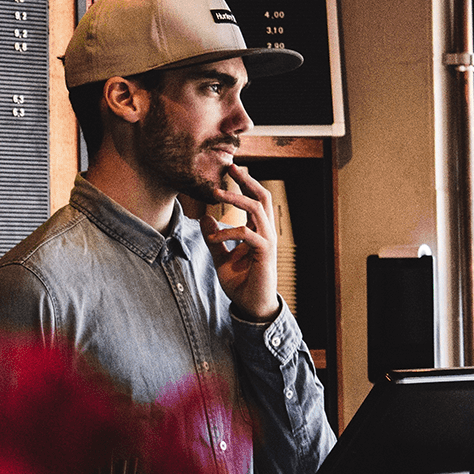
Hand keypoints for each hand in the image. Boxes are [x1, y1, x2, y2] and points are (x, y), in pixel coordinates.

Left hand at [198, 163, 278, 320]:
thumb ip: (215, 239)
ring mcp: (268, 242)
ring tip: (217, 192)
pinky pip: (247, 235)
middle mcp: (266, 233)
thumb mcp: (222, 258)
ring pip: (257, 209)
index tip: (231, 170)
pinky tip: (214, 237)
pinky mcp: (265, 254)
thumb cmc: (241, 283)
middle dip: (247, 180)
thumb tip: (205, 219)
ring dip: (237, 198)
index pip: (255, 200)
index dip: (245, 184)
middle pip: (262, 197)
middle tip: (231, 167)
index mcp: (258, 231)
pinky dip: (229, 232)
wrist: (252, 307)